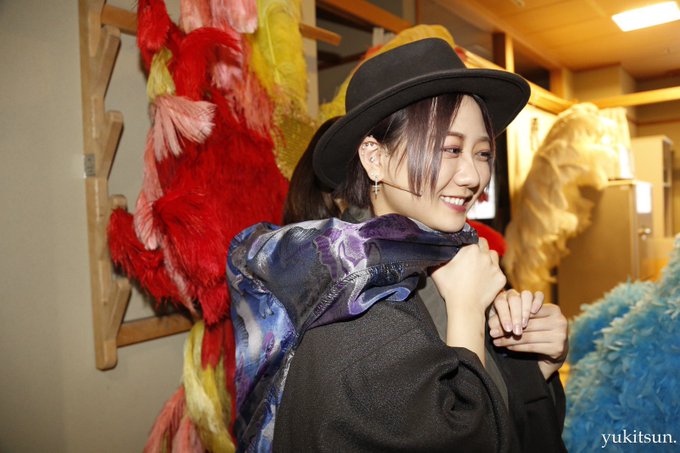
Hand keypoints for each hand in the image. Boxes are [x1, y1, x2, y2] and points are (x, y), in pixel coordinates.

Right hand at [431, 238, 505, 363]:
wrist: (465, 307)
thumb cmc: (450, 288)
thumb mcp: (437, 269)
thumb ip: (438, 256)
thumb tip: (435, 249)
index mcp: (470, 249)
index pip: (472, 237)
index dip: (467, 242)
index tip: (464, 249)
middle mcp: (485, 255)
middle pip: (484, 244)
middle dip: (478, 248)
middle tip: (471, 258)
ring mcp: (495, 267)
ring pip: (494, 255)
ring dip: (488, 258)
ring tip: (479, 267)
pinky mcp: (501, 278)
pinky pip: (498, 271)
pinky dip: (492, 274)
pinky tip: (484, 280)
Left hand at [488, 289, 543, 336]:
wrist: (515, 324)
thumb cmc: (500, 326)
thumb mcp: (496, 326)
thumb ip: (496, 328)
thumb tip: (493, 333)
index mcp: (498, 299)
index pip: (500, 302)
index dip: (504, 316)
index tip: (508, 329)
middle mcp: (510, 294)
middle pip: (514, 299)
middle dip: (516, 316)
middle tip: (517, 331)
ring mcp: (523, 295)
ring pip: (526, 295)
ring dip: (525, 310)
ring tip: (524, 325)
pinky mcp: (536, 298)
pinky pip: (539, 295)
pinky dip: (537, 301)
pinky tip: (534, 312)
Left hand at [490, 303, 567, 379]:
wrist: (556, 352)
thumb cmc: (540, 331)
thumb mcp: (534, 319)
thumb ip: (522, 313)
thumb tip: (496, 315)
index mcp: (554, 309)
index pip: (528, 310)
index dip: (510, 314)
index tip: (494, 319)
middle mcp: (560, 321)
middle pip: (527, 324)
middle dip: (506, 328)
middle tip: (492, 332)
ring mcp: (560, 335)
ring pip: (527, 336)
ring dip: (508, 339)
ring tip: (495, 341)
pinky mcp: (558, 349)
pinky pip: (531, 347)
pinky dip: (516, 347)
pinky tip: (507, 347)